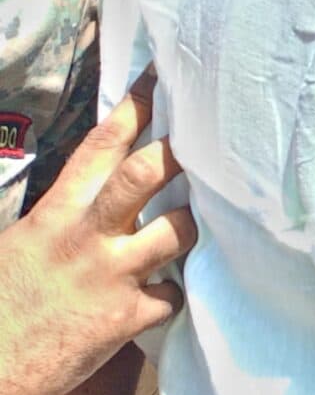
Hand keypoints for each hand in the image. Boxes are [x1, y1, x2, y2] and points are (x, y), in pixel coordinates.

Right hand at [0, 76, 194, 394]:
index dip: (135, 106)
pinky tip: (166, 297)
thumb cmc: (1, 306)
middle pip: (146, 175)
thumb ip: (66, 218)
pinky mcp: (123, 319)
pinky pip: (172, 296)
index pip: (100, 147)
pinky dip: (173, 295)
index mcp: (53, 215)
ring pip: (178, 231)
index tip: (164, 75)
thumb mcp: (22, 246)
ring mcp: (108, 276)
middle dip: (181, 154)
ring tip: (194, 228)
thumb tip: (99, 195)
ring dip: (193, 228)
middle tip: (214, 140)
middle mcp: (84, 238)